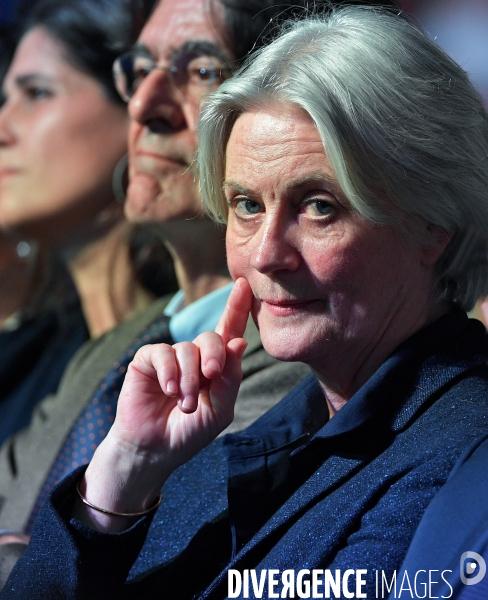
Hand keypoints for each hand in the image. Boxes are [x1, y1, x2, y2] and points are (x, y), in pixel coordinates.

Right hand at [112, 277, 251, 468]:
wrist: (154, 449)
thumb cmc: (189, 431)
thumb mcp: (219, 410)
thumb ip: (230, 379)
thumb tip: (239, 341)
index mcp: (216, 367)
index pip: (229, 332)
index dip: (237, 308)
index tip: (245, 284)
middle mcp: (195, 356)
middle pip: (211, 337)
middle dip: (215, 357)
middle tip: (211, 377)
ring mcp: (171, 356)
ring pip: (187, 349)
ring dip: (189, 378)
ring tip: (185, 404)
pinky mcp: (148, 360)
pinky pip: (162, 353)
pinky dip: (169, 373)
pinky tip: (169, 390)